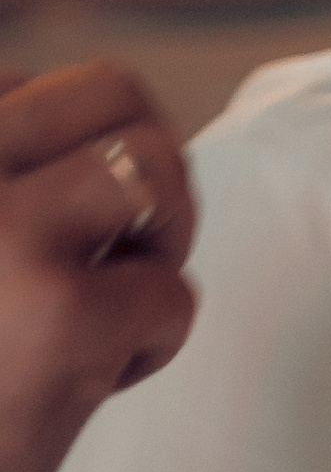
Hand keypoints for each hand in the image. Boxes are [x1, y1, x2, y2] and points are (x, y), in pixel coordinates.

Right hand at [0, 62, 198, 471]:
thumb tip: (120, 132)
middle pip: (117, 91)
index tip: (41, 234)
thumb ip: (6, 187)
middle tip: (114, 248)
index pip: (32, 85)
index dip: (68, 158)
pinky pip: (173, 292)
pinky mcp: (63, 316)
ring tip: (101, 306)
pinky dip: (152, 344)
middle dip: (147, 167)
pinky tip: (82, 386)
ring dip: (160, 240)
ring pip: (157, 167)